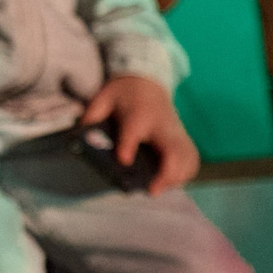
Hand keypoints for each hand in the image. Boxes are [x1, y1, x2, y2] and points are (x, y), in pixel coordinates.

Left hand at [81, 73, 198, 192]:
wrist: (146, 81)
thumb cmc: (123, 94)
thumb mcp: (103, 98)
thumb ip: (92, 116)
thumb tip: (80, 136)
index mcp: (138, 114)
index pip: (134, 130)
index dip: (128, 146)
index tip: (124, 160)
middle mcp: (161, 124)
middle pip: (173, 149)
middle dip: (167, 172)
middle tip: (151, 190)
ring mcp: (175, 131)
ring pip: (187, 156)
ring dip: (178, 176)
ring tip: (159, 188)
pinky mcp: (182, 137)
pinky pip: (192, 158)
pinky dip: (186, 172)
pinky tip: (173, 182)